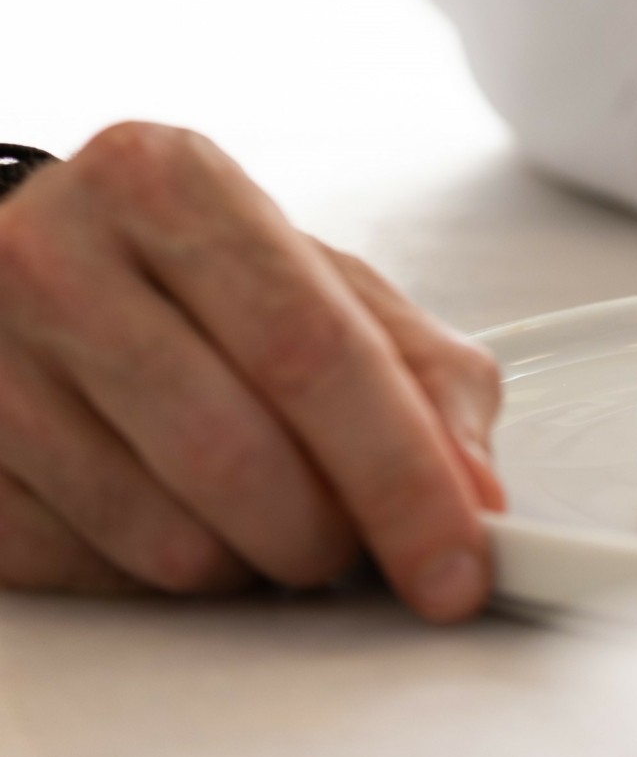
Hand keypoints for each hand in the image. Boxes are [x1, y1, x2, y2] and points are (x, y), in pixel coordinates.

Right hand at [0, 123, 502, 608]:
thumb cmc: (182, 269)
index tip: (456, 558)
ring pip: (161, 537)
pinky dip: (159, 578)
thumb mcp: (311, 276)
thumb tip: (474, 483)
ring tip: (262, 515)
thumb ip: (416, 366)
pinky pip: (90, 576)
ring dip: (245, 564)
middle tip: (352, 542)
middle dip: (325, 534)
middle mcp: (61, 252)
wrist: (34, 264)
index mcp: (169, 179)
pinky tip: (173, 514)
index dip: (400, 472)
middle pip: (236, 452)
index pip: (311, 348)